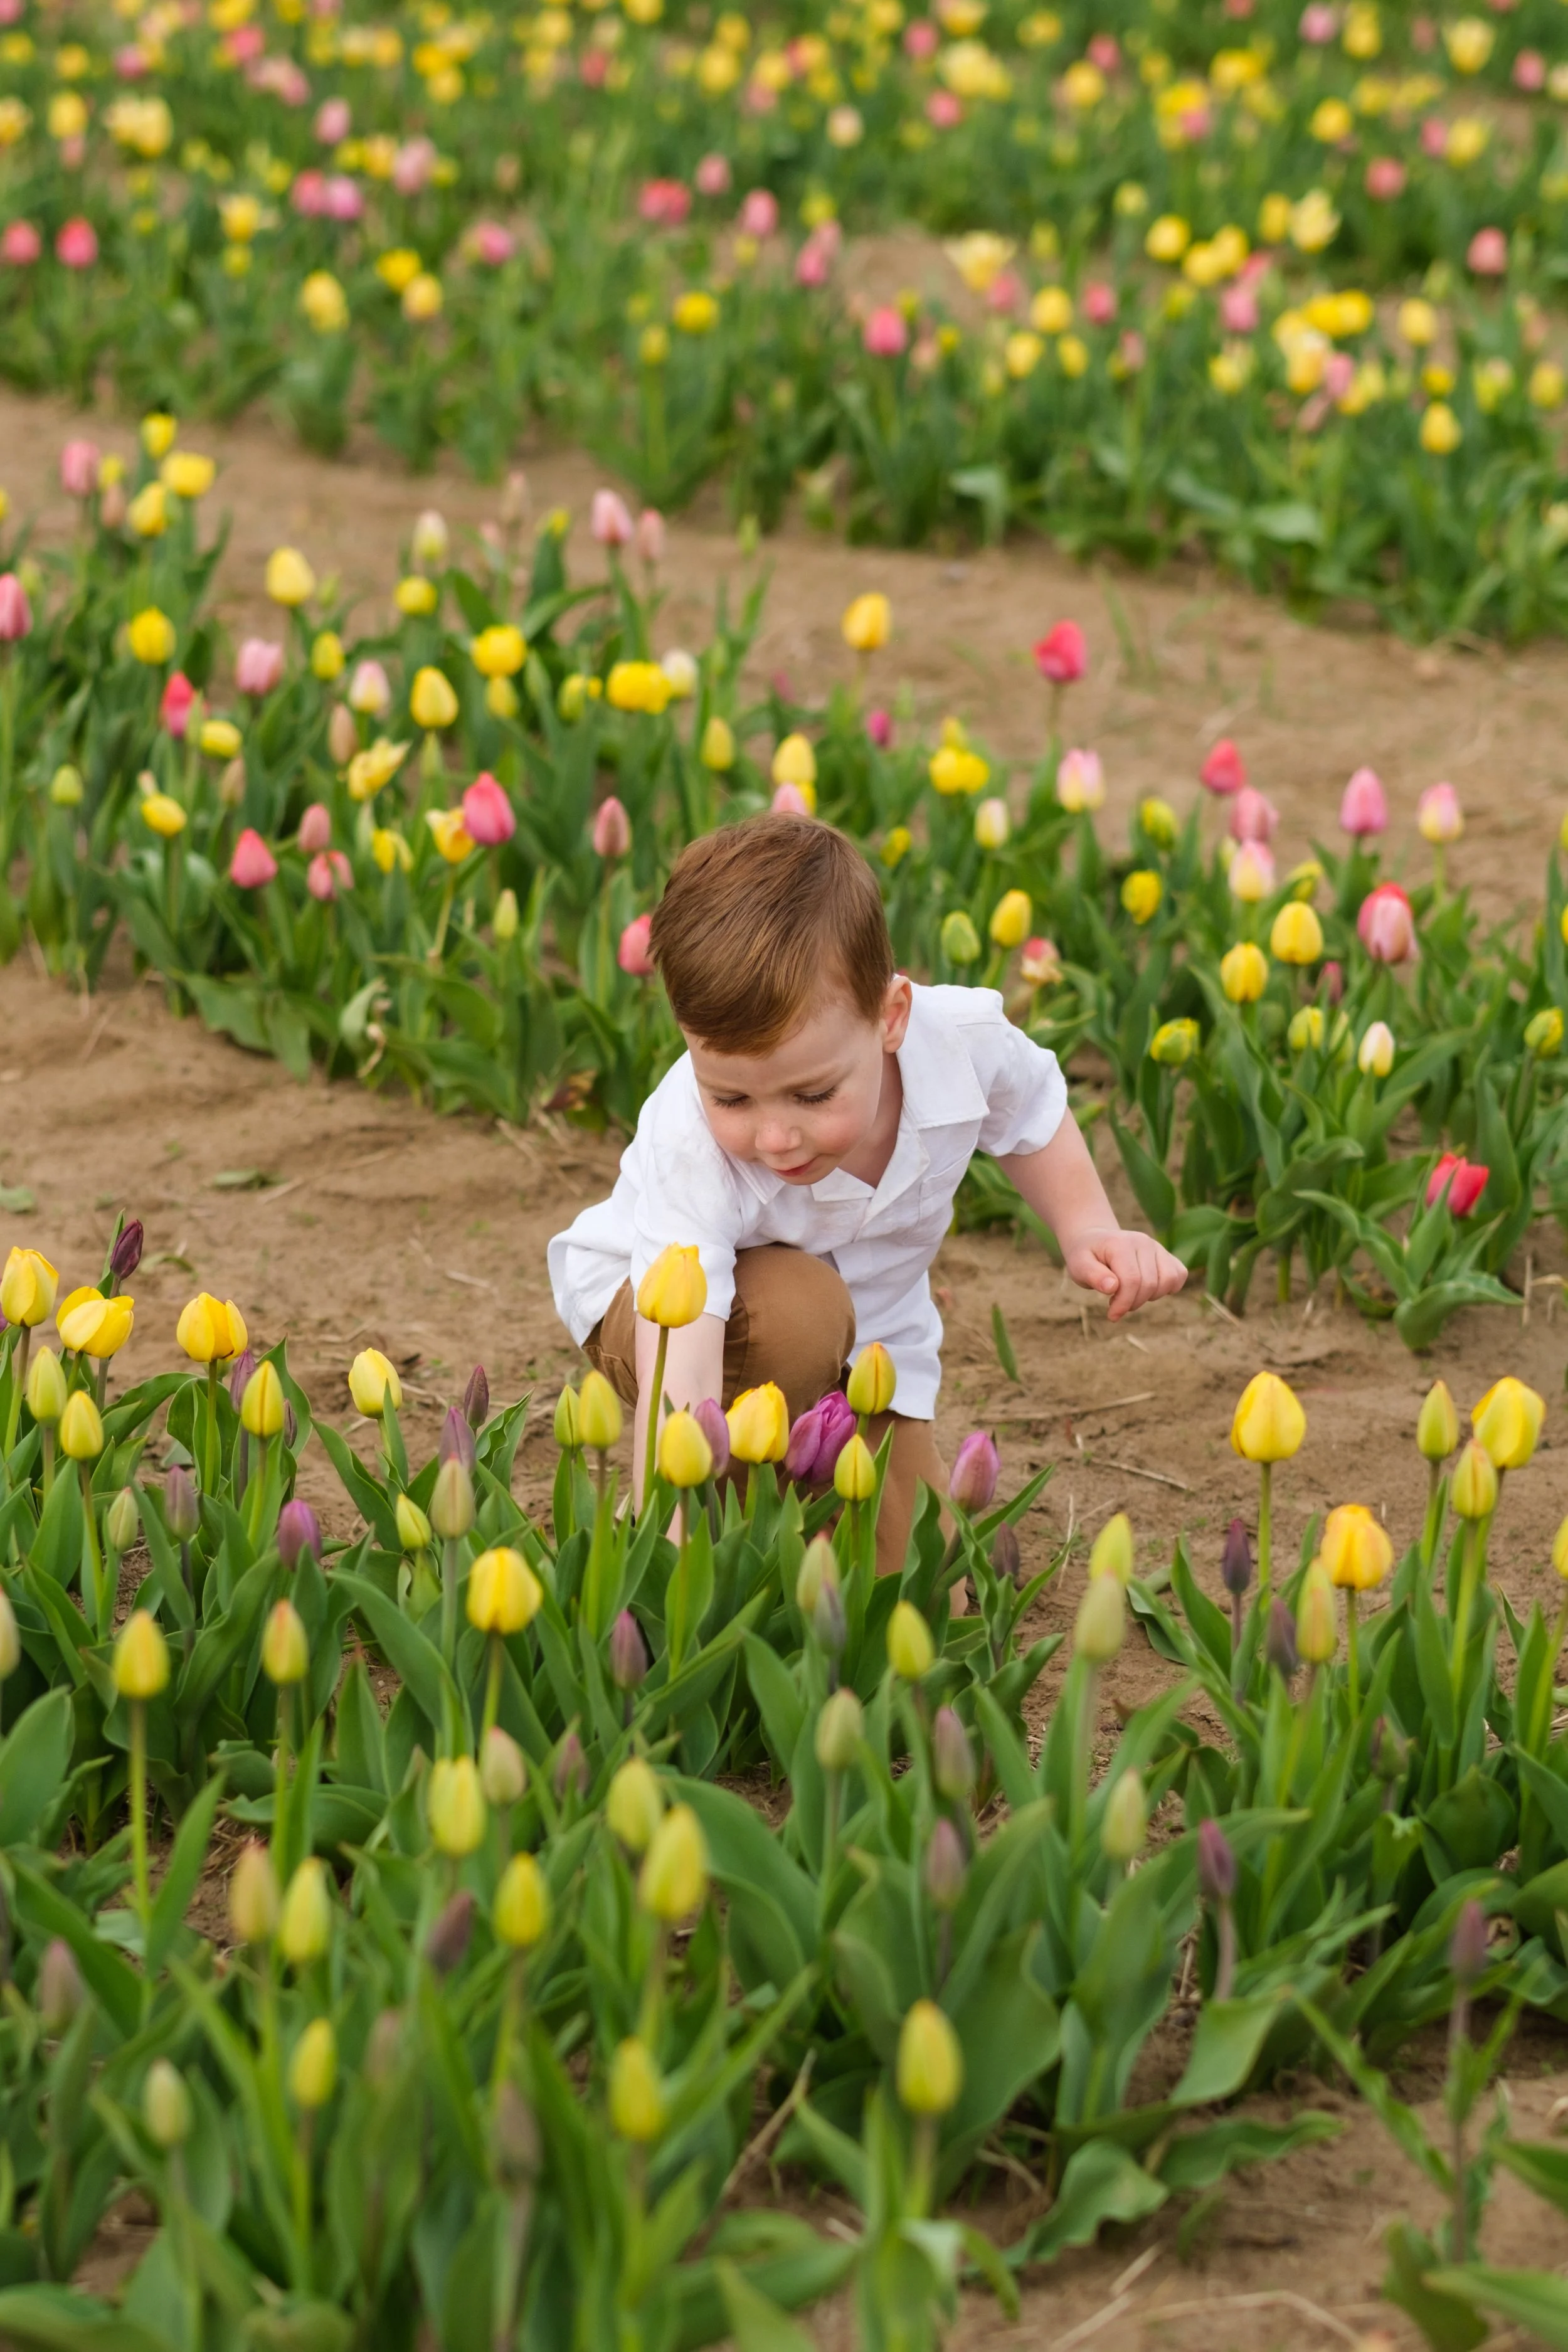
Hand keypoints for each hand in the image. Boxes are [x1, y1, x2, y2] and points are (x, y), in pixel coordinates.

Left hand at [1064, 1227, 1186, 1321]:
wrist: (1095, 1242)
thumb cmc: (1086, 1257)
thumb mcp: (1079, 1266)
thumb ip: (1093, 1276)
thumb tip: (1112, 1287)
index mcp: (1121, 1244)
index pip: (1132, 1281)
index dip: (1123, 1304)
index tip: (1111, 1315)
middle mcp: (1143, 1242)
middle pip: (1150, 1284)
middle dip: (1133, 1303)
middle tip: (1116, 1304)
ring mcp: (1157, 1247)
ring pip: (1168, 1281)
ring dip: (1150, 1297)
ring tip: (1131, 1295)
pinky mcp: (1166, 1254)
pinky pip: (1180, 1274)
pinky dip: (1168, 1288)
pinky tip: (1149, 1290)